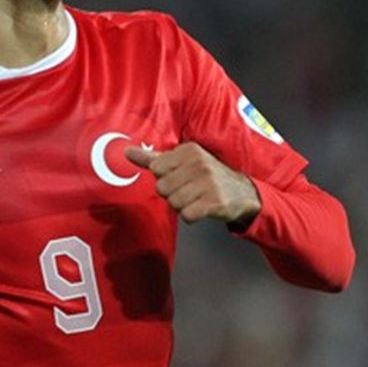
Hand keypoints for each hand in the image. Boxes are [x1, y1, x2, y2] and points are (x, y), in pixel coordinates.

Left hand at [125, 142, 260, 228]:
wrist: (241, 192)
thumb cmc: (205, 176)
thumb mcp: (181, 162)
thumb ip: (151, 158)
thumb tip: (126, 151)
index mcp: (188, 151)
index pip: (156, 169)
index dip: (165, 178)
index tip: (179, 177)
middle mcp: (199, 164)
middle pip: (162, 188)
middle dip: (172, 194)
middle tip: (189, 190)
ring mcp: (208, 183)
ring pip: (173, 203)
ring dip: (182, 206)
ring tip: (196, 199)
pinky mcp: (214, 202)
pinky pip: (186, 215)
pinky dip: (191, 216)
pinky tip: (201, 208)